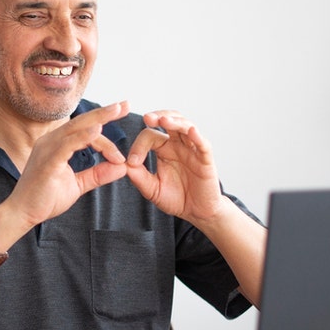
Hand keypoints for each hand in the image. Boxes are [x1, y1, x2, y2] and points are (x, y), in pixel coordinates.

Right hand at [2, 101, 129, 228]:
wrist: (22, 214)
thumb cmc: (45, 199)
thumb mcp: (78, 185)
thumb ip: (98, 175)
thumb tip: (122, 167)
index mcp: (57, 145)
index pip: (85, 132)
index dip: (105, 135)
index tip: (122, 151)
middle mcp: (51, 142)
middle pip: (81, 122)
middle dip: (104, 112)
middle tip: (125, 103)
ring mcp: (47, 149)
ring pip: (76, 129)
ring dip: (98, 119)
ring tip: (117, 110)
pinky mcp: (47, 161)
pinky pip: (66, 145)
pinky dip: (82, 137)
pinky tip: (98, 131)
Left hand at [125, 110, 229, 226]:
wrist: (197, 212)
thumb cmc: (176, 198)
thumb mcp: (152, 189)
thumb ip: (139, 178)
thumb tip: (124, 165)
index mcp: (164, 149)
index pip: (150, 136)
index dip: (139, 145)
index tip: (133, 162)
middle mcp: (178, 145)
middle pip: (170, 121)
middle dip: (159, 116)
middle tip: (147, 117)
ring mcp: (193, 151)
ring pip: (186, 127)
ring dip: (175, 121)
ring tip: (164, 120)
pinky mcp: (206, 160)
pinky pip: (203, 145)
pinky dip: (198, 136)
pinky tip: (191, 131)